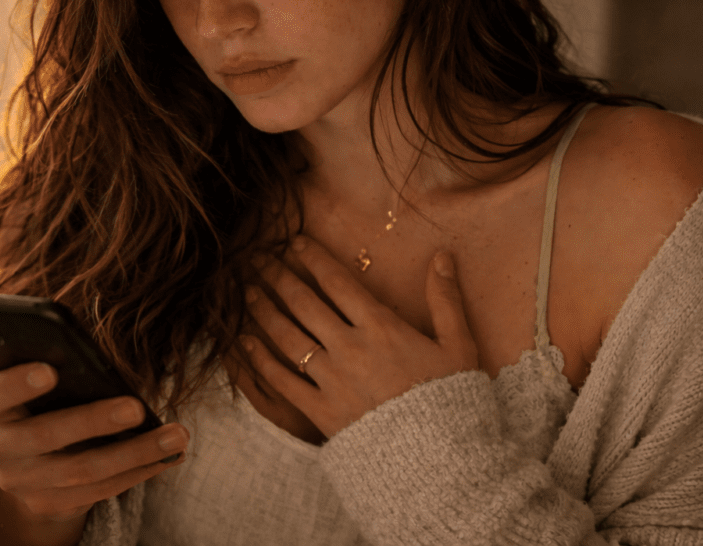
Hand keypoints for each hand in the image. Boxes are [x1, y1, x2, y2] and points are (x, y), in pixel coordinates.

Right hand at [0, 362, 187, 541]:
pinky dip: (138, 471)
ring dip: (136, 451)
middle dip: (94, 421)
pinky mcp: (49, 503)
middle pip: (45, 436)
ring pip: (83, 469)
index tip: (51, 370)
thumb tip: (101, 364)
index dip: (17, 383)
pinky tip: (168, 456)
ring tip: (176, 434)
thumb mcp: (39, 381)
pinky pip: (99, 491)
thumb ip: (57, 368)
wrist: (30, 461)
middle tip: (136, 407)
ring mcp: (22, 481)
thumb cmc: (45, 398)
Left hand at [241, 236, 478, 438]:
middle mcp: (349, 347)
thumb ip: (445, 299)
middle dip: (278, 275)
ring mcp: (332, 379)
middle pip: (304, 303)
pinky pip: (282, 380)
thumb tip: (442, 256)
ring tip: (247, 292)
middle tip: (258, 258)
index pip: (337, 283)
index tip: (294, 242)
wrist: (439, 459)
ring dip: (263, 310)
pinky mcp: (320, 410)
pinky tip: (244, 343)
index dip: (313, 258)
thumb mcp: (458, 346)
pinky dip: (260, 360)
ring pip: (287, 336)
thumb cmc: (450, 399)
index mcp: (381, 327)